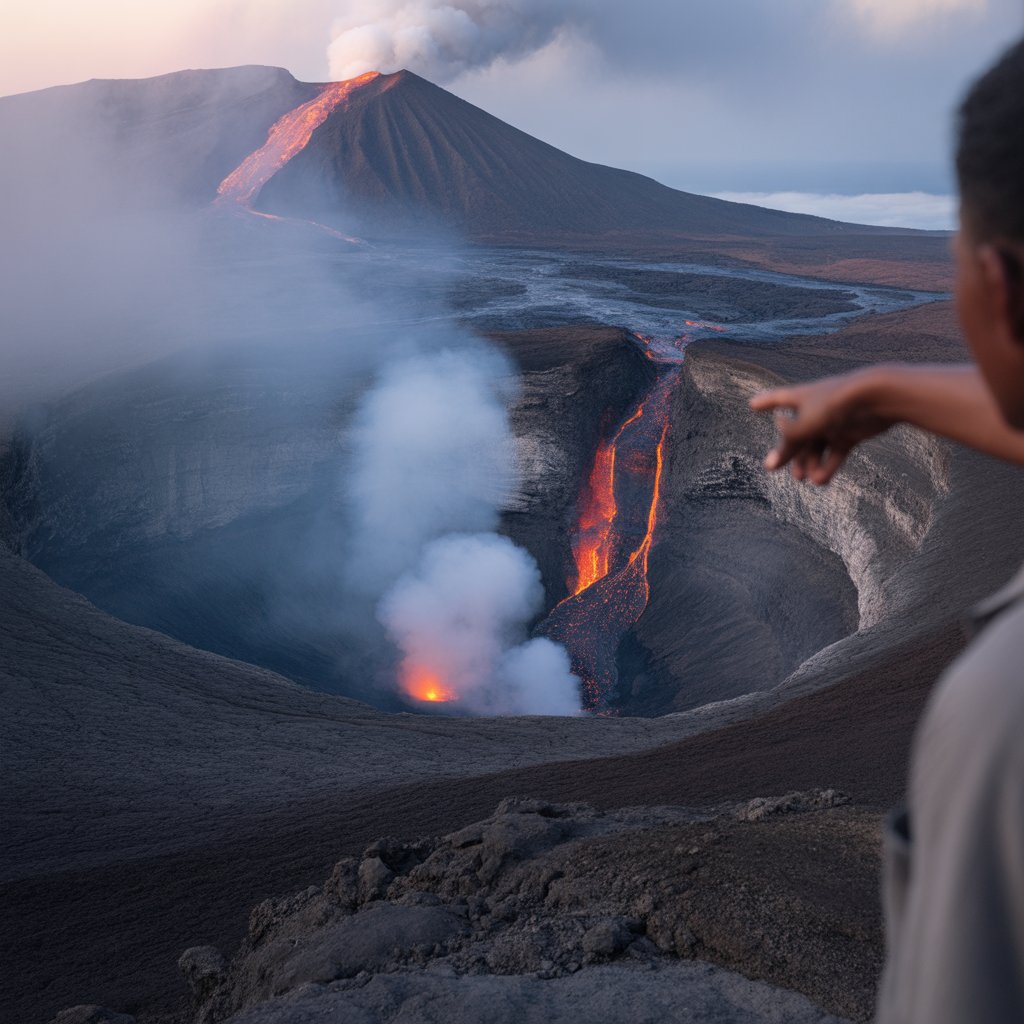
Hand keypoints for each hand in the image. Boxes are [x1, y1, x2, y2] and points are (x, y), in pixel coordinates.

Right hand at [749, 371, 894, 484]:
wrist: (877, 398)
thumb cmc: (835, 405)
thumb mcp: (805, 426)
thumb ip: (787, 447)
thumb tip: (769, 465)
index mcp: (802, 397)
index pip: (778, 398)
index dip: (765, 402)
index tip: (753, 404)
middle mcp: (816, 408)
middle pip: (797, 433)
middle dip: (790, 452)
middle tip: (781, 470)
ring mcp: (834, 420)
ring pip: (816, 446)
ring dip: (810, 464)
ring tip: (809, 479)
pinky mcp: (851, 432)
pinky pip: (835, 452)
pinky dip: (828, 467)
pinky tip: (822, 481)